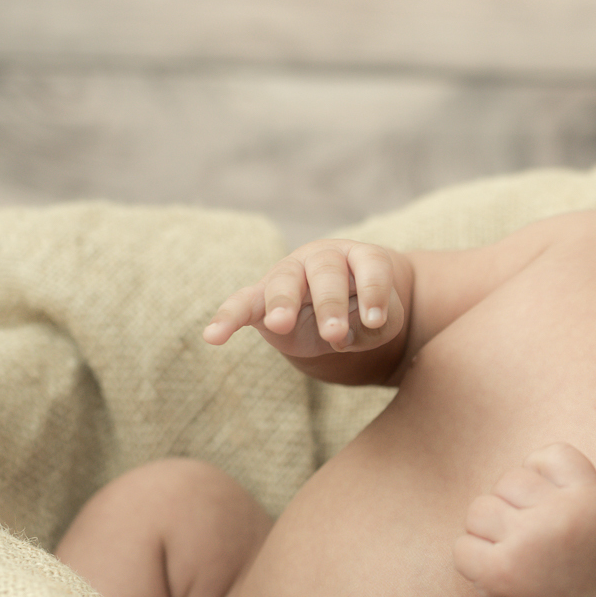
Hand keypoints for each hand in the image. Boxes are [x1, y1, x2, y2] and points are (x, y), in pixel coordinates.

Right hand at [202, 239, 403, 356]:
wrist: (342, 311)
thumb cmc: (366, 311)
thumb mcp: (382, 323)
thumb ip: (370, 329)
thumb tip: (340, 338)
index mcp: (360, 258)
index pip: (371, 266)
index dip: (374, 291)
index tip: (376, 320)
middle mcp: (323, 258)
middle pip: (326, 271)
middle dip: (329, 303)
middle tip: (334, 333)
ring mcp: (289, 274)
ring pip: (284, 281)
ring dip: (282, 303)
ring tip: (280, 325)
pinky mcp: (261, 297)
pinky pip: (241, 303)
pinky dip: (227, 318)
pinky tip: (213, 337)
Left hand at [453, 443, 595, 596]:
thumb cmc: (583, 564)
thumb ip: (565, 480)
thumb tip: (522, 462)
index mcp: (591, 498)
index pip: (550, 455)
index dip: (542, 477)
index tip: (552, 509)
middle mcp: (563, 516)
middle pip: (509, 479)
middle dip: (512, 507)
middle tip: (534, 542)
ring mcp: (529, 543)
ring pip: (479, 508)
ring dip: (488, 532)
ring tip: (514, 556)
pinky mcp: (499, 572)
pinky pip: (462, 546)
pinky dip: (473, 561)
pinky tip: (499, 575)